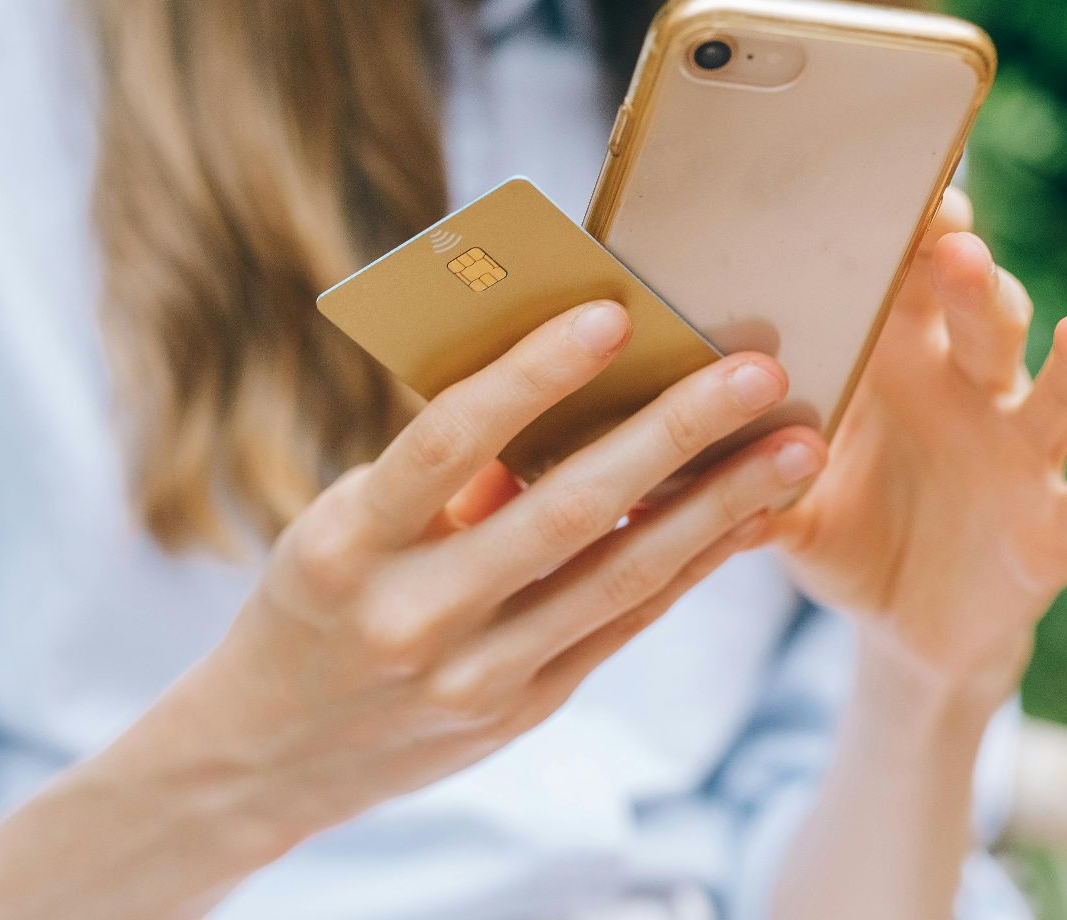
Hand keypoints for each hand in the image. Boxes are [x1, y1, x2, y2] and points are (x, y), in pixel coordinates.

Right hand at [125, 300, 827, 856]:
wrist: (270, 753)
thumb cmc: (315, 599)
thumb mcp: (342, 528)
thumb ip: (440, 475)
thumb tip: (562, 391)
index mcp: (345, 544)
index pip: (446, 442)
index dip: (531, 376)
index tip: (613, 314)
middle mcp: (411, 615)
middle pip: (562, 511)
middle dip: (672, 435)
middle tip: (757, 369)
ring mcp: (471, 675)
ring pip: (617, 576)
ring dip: (718, 507)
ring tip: (796, 448)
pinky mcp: (519, 708)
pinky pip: (621, 624)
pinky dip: (689, 565)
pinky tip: (747, 518)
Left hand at [761, 188, 1066, 691]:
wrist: (903, 625)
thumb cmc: (839, 528)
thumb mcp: (782, 501)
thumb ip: (734, 474)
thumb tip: (646, 463)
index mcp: (897, 363)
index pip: (909, 280)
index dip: (913, 234)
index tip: (903, 192)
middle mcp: (968, 391)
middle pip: (983, 316)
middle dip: (973, 281)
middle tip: (957, 247)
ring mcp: (1019, 454)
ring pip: (1056, 394)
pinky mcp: (1053, 527)